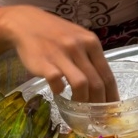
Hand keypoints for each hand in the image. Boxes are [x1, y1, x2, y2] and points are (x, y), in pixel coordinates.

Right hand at [0, 6, 118, 102]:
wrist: (26, 23)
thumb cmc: (55, 33)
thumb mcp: (78, 38)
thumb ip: (90, 57)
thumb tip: (103, 84)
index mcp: (91, 42)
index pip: (107, 74)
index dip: (111, 95)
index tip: (112, 109)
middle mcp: (79, 47)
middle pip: (97, 82)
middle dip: (98, 103)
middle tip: (96, 115)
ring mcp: (62, 54)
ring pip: (81, 84)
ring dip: (81, 100)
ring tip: (78, 107)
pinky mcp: (45, 62)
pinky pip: (57, 82)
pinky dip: (60, 91)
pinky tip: (58, 92)